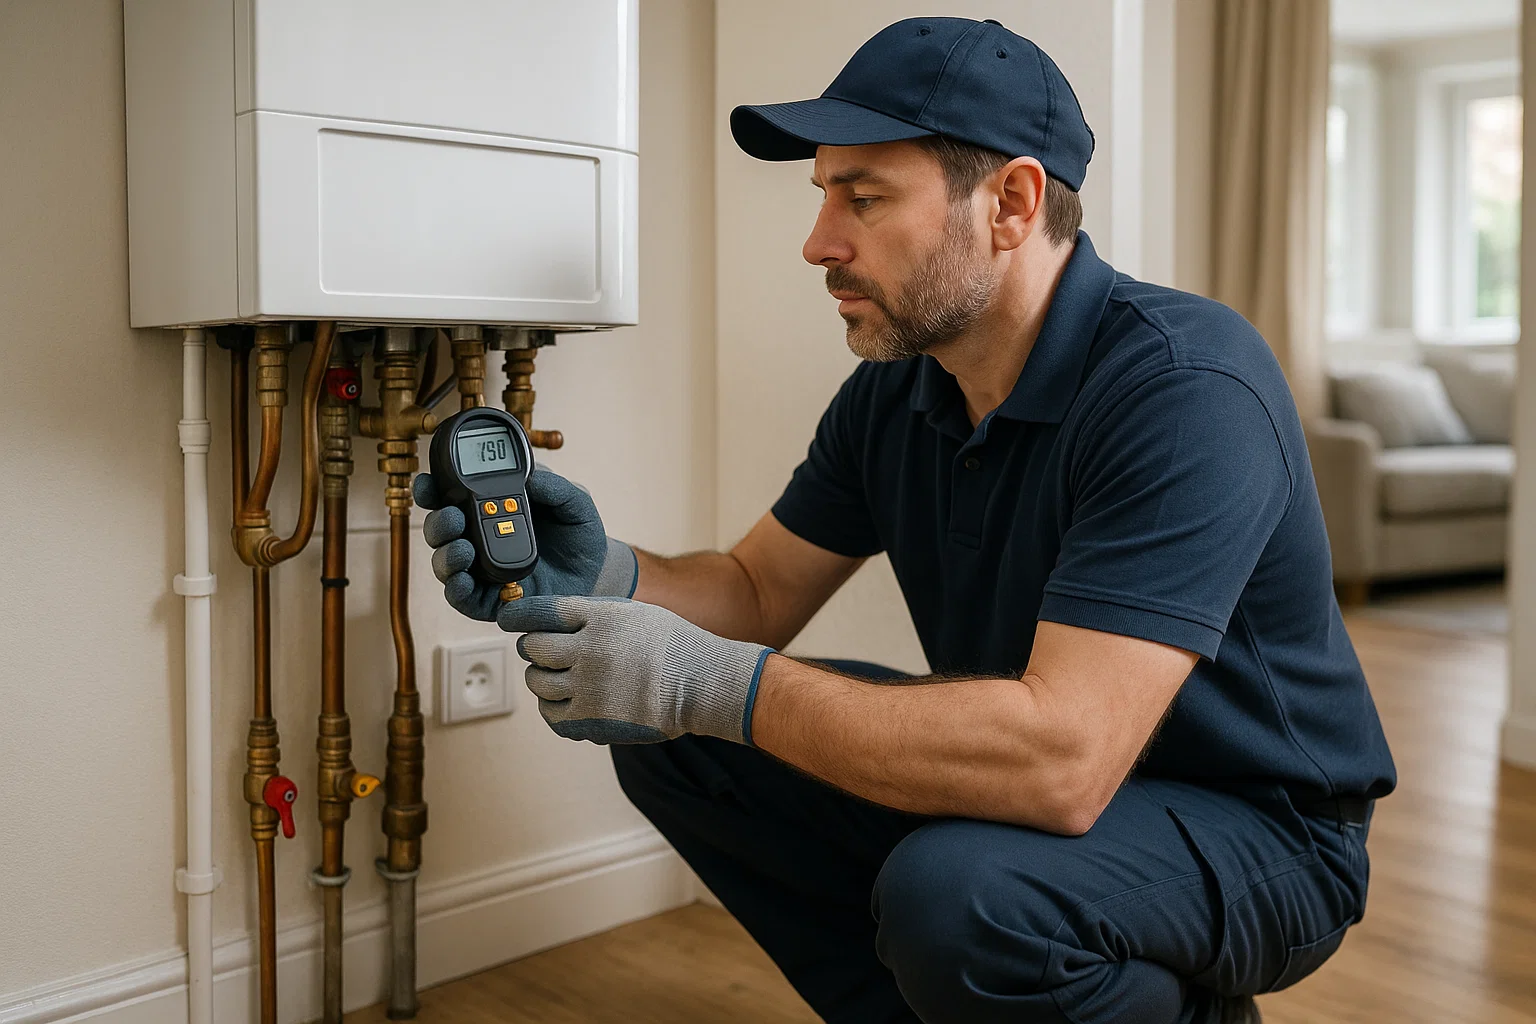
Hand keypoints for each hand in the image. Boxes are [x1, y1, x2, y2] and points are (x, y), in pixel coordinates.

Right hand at [415, 468, 638, 620]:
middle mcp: (478, 538)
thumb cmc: (580, 533)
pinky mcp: (490, 600)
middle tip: (453, 517)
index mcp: (490, 509)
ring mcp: (481, 570)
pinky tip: (462, 580)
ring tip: (462, 548)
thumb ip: (556, 487)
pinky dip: (456, 589)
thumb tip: (530, 479)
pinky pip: (463, 598)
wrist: (598, 571)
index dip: (432, 490)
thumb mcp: (575, 502)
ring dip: (445, 554)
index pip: (450, 497)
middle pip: (441, 530)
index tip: (428, 483)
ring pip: (445, 563)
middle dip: (439, 523)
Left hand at [499, 596, 773, 744]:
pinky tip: (565, 700)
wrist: (701, 684)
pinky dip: (552, 706)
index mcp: (599, 618)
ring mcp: (588, 687)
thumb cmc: (670, 645)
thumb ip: (590, 615)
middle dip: (534, 648)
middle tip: (543, 650)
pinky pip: (551, 714)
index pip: (540, 612)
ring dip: (541, 677)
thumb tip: (548, 622)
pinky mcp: (590, 720)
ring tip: (557, 677)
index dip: (518, 615)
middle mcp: (588, 651)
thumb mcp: (631, 613)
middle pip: (534, 648)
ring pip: (537, 682)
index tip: (510, 619)